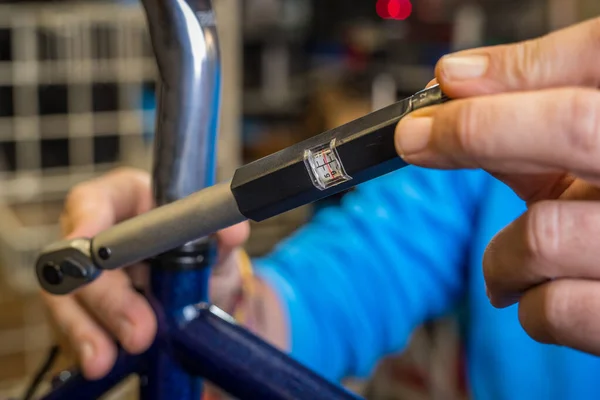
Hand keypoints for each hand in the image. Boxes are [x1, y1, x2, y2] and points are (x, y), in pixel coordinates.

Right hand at [41, 167, 249, 379]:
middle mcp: (95, 234)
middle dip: (108, 300)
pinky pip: (73, 328)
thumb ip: (221, 234)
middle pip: (81, 260)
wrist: (198, 284)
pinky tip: (103, 360)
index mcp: (124, 200)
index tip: (94, 249)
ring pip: (67, 299)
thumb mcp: (214, 240)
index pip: (93, 201)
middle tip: (138, 330)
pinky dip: (88, 345)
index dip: (88, 222)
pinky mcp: (81, 309)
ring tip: (105, 358)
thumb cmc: (196, 247)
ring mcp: (83, 273)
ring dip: (88, 330)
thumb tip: (233, 232)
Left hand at [395, 17, 599, 354]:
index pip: (597, 57)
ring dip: (502, 256)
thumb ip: (536, 121)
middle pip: (573, 127)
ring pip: (544, 235)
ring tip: (510, 264)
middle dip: (475, 130)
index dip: (516, 69)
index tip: (448, 81)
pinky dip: (528, 306)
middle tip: (416, 138)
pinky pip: (555, 309)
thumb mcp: (589, 159)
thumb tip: (462, 83)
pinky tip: (537, 297)